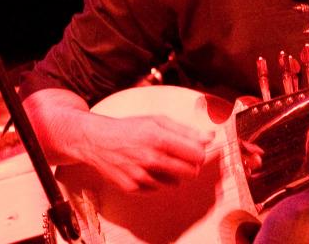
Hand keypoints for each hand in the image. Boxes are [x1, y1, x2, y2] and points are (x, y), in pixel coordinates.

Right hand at [76, 113, 213, 191]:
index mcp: (160, 138)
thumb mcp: (158, 120)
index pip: (196, 154)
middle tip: (184, 158)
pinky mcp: (132, 187)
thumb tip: (210, 137)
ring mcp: (141, 175)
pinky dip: (158, 180)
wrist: (98, 141)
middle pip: (190, 172)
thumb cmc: (131, 127)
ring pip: (175, 183)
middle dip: (192, 166)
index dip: (200, 153)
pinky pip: (157, 189)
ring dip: (174, 173)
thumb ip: (186, 130)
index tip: (196, 150)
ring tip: (162, 160)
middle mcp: (151, 158)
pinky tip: (148, 168)